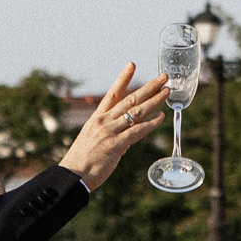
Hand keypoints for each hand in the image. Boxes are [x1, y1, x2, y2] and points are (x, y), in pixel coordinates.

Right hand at [59, 65, 171, 189]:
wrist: (73, 175)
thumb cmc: (82, 160)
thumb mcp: (93, 140)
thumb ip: (111, 134)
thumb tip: (126, 135)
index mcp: (97, 118)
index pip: (112, 93)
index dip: (123, 78)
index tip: (132, 65)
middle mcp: (104, 121)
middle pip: (130, 99)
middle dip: (148, 87)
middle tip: (163, 77)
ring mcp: (110, 132)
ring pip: (136, 112)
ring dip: (154, 101)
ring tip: (167, 92)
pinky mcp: (116, 145)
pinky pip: (137, 131)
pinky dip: (150, 124)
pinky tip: (161, 117)